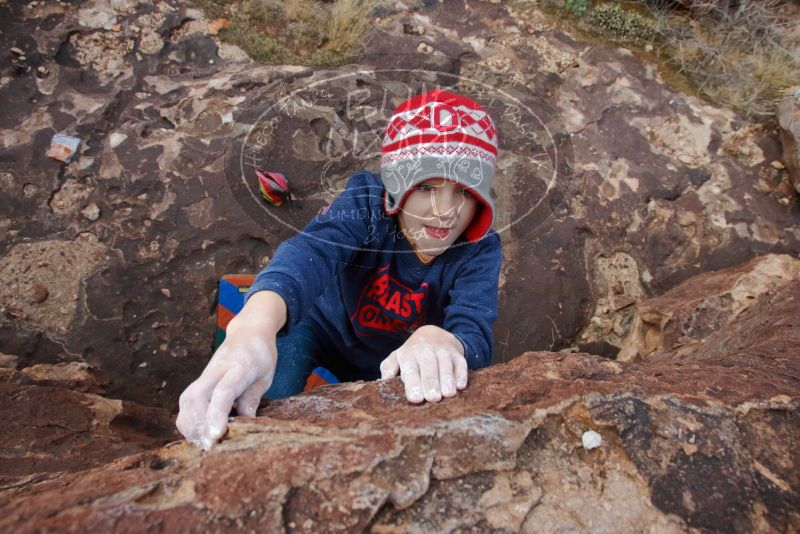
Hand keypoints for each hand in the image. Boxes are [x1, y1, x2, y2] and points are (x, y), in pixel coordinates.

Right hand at [176, 324, 276, 450]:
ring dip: (193, 427)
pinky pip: (184, 406)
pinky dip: (188, 423)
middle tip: (212, 446)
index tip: (217, 435)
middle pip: (197, 399)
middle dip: (200, 426)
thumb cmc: (260, 356)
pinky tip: (201, 434)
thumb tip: (246, 424)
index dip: (218, 414)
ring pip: (186, 403)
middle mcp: (215, 372)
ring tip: (207, 443)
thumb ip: (253, 398)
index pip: (223, 392)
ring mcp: (203, 377)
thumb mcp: (265, 376)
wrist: (247, 334)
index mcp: (238, 368)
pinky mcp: (196, 384)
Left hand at [379, 325, 468, 403]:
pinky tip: (461, 386)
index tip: (415, 398)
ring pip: (446, 364)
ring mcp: (443, 352)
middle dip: (431, 382)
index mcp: (409, 355)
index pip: (411, 369)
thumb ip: (389, 367)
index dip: (413, 384)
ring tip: (448, 394)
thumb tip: (383, 381)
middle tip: (433, 398)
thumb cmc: (412, 352)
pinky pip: (461, 363)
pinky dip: (461, 374)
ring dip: (447, 379)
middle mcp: (426, 351)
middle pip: (429, 366)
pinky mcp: (457, 354)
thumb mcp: (397, 356)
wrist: (433, 334)